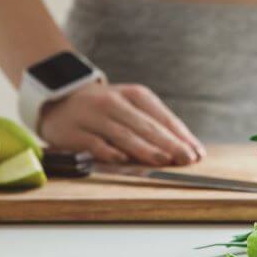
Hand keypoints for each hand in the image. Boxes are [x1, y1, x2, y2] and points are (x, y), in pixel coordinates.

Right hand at [39, 80, 205, 165]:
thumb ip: (153, 126)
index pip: (162, 116)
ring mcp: (93, 116)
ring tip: (164, 161)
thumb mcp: (130, 108)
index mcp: (134, 94)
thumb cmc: (105, 109)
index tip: (197, 153)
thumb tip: (185, 148)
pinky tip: (123, 160)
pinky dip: (109, 152)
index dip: (181, 136)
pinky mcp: (73, 131)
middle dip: (169, 143)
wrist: (60, 100)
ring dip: (145, 149)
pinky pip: (94, 143)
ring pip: (123, 134)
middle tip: (187, 159)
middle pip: (146, 125)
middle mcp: (114, 102)